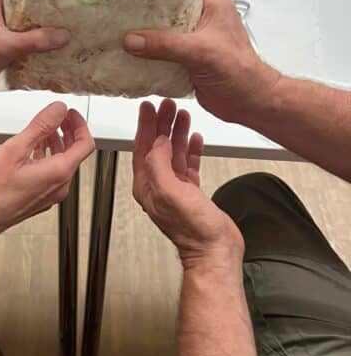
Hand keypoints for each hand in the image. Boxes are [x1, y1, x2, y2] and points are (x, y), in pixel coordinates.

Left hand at [0, 0, 70, 112]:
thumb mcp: (6, 45)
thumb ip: (36, 40)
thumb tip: (61, 35)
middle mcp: (0, 14)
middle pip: (33, 9)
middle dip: (51, 16)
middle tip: (71, 18)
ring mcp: (5, 33)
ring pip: (33, 29)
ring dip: (48, 35)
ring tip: (68, 34)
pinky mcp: (9, 50)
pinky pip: (31, 46)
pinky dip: (42, 50)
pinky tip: (57, 52)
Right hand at [0, 102, 94, 291]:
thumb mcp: (15, 149)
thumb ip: (41, 126)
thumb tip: (58, 110)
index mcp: (58, 172)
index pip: (85, 144)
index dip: (80, 124)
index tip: (70, 113)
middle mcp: (60, 186)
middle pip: (75, 153)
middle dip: (68, 132)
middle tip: (58, 118)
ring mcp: (51, 194)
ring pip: (62, 163)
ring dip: (56, 144)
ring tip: (43, 130)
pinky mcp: (41, 199)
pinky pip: (52, 174)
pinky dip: (47, 157)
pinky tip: (33, 150)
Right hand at [123, 0, 279, 124]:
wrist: (248, 102)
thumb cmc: (240, 72)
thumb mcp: (200, 51)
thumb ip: (165, 45)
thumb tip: (134, 40)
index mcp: (212, 7)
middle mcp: (202, 22)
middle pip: (169, 10)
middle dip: (148, 13)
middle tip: (127, 14)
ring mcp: (194, 42)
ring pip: (164, 33)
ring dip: (147, 37)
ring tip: (126, 34)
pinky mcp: (187, 62)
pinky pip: (164, 55)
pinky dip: (150, 57)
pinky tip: (136, 58)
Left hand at [132, 99, 243, 269]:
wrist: (214, 250)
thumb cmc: (193, 230)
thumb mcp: (170, 193)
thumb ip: (159, 165)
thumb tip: (157, 143)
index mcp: (147, 186)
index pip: (141, 149)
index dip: (144, 126)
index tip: (147, 108)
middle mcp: (158, 187)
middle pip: (157, 147)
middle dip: (161, 125)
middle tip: (166, 105)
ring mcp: (175, 189)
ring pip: (173, 153)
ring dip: (177, 133)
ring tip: (181, 114)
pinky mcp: (191, 193)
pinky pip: (188, 165)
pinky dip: (191, 149)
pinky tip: (194, 138)